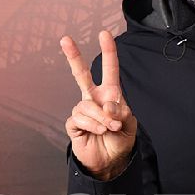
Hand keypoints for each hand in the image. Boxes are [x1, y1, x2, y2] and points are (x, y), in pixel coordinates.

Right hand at [61, 30, 137, 180]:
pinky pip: (79, 119)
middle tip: (65, 39)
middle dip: (73, 57)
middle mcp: (94, 98)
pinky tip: (97, 132)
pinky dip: (92, 126)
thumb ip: (120, 112)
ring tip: (109, 129)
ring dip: (101, 118)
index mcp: (111, 94)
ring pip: (86, 105)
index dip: (108, 51)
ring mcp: (82, 110)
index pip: (109, 69)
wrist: (110, 161)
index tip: (104, 34)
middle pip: (81, 75)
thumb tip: (106, 105)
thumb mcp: (129, 124)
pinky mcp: (74, 124)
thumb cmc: (121, 139)